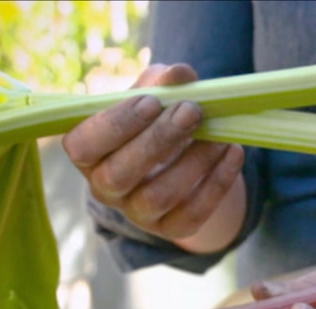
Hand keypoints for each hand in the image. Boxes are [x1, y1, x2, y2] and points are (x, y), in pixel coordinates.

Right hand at [62, 64, 244, 247]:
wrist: (183, 157)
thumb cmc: (156, 119)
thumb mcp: (155, 94)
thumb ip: (162, 82)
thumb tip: (180, 75)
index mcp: (89, 153)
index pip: (82, 146)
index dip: (115, 125)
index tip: (152, 102)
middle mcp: (106, 188)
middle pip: (119, 175)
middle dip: (158, 140)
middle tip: (191, 111)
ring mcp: (137, 213)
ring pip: (158, 196)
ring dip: (193, 161)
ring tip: (219, 134)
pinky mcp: (171, 228)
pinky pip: (192, 213)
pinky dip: (217, 182)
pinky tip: (233, 152)